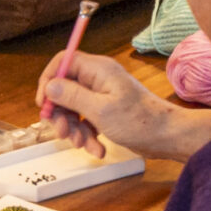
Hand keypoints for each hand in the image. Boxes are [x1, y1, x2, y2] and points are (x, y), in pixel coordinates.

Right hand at [35, 51, 210, 162]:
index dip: (49, 80)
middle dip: (61, 113)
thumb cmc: (139, 121)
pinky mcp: (107, 111)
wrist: (167, 137)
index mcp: (98, 70)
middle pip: (64, 88)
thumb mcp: (100, 110)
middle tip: (61, 132)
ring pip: (74, 108)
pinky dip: (88, 135)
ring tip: (82, 144)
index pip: (63, 61)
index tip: (43, 104)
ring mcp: (103, 95)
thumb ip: (72, 96)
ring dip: (74, 129)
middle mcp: (98, 79)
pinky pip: (87, 120)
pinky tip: (97, 149)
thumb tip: (49, 86)